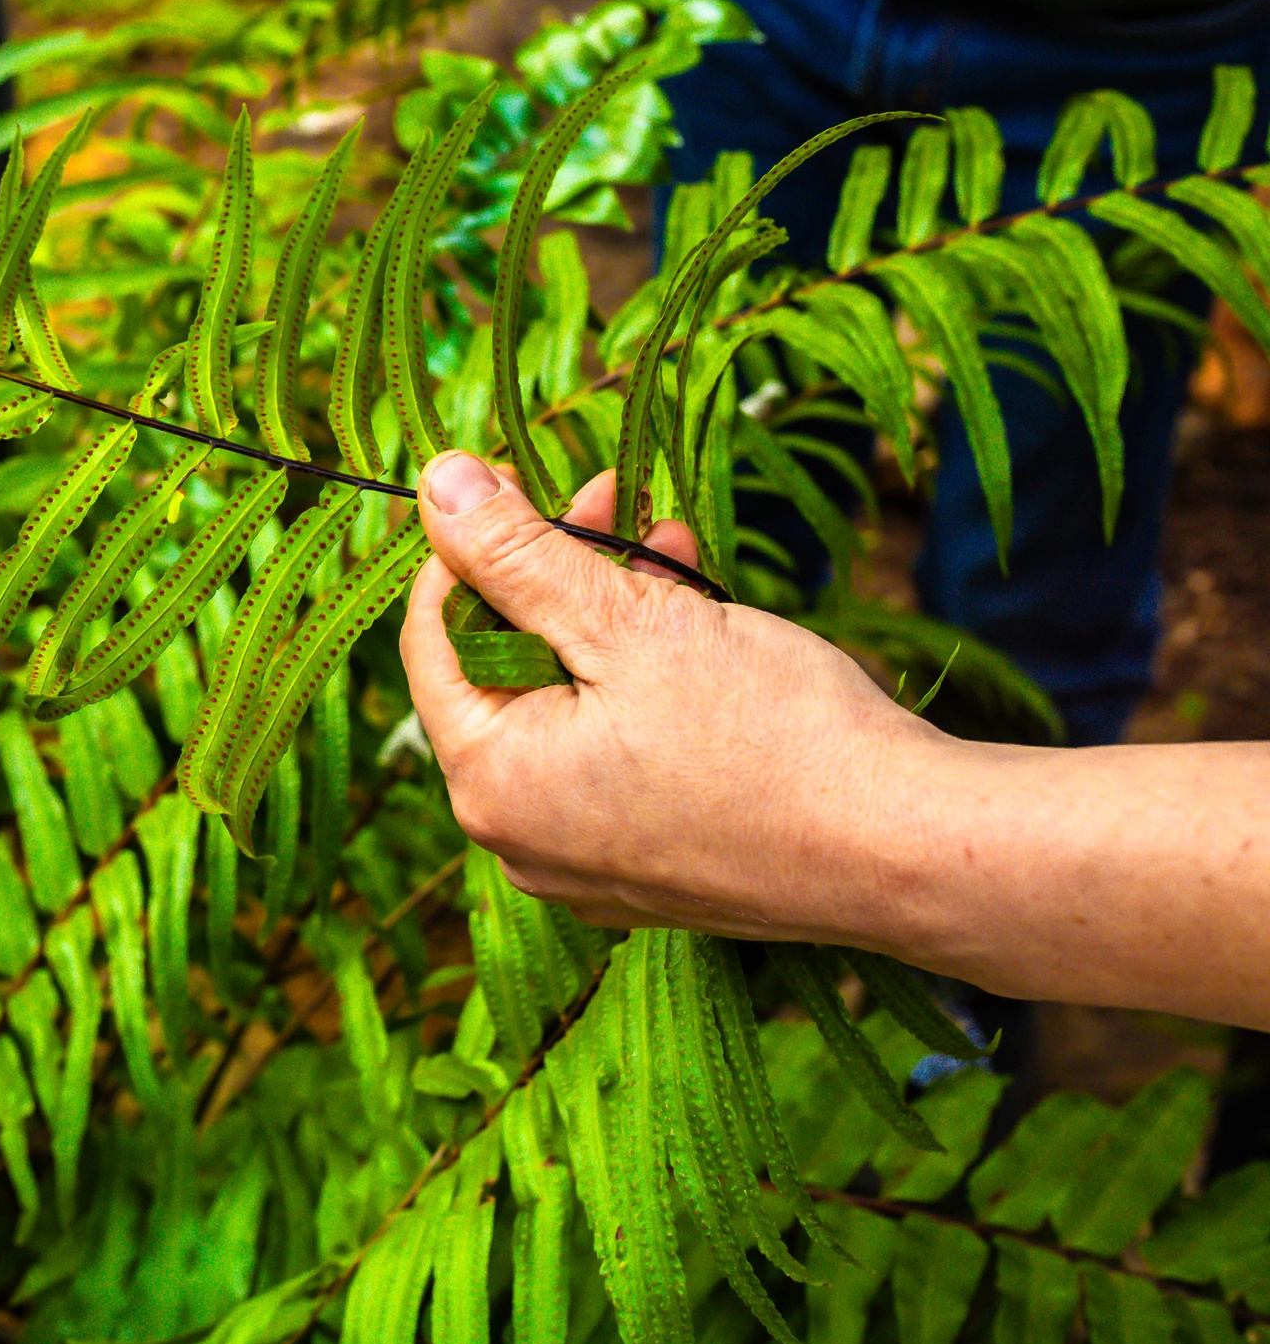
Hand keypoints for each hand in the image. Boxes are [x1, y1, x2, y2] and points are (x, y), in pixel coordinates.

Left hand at [400, 451, 941, 946]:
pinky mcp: (651, 861)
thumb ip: (517, 554)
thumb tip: (436, 482)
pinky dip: (644, 678)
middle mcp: (519, 837)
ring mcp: (586, 859)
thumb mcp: (629, 621)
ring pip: (570, 700)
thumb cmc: (771, 738)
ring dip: (610, 613)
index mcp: (491, 783)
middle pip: (505, 669)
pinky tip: (698, 617)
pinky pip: (616, 749)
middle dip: (556, 573)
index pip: (433, 640)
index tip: (513, 484)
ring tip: (670, 545)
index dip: (468, 549)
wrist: (909, 851)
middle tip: (610, 498)